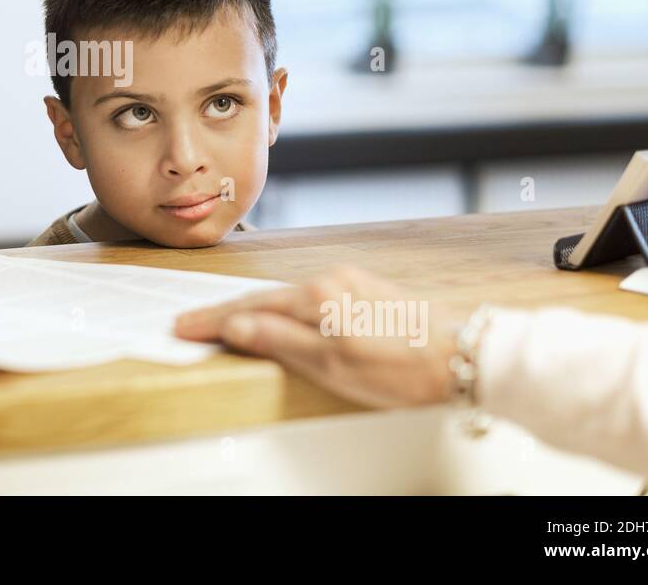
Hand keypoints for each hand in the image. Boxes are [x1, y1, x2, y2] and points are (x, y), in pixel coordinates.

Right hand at [174, 268, 460, 407]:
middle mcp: (330, 280)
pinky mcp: (367, 291)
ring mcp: (350, 283)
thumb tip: (236, 327)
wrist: (464, 356)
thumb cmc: (403, 368)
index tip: (183, 326)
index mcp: (317, 295)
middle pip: (265, 299)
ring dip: (257, 310)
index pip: (249, 309)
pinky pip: (312, 297)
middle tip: (193, 323)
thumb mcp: (332, 364)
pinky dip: (288, 308)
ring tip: (227, 321)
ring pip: (289, 297)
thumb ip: (280, 342)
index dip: (213, 320)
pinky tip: (283, 316)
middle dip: (227, 313)